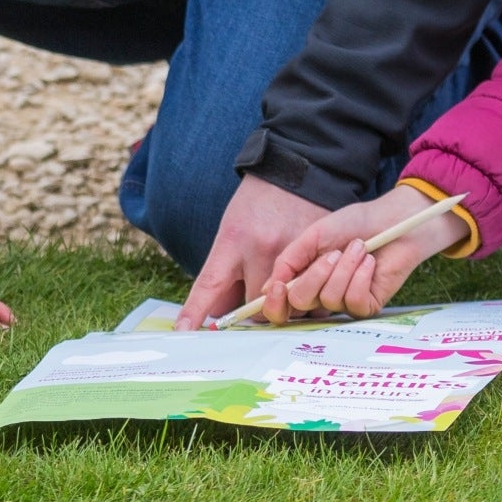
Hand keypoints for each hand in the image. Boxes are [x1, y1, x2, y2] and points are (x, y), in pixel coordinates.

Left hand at [177, 176, 328, 329]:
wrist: (292, 170)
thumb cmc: (255, 204)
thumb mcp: (231, 230)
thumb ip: (226, 271)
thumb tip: (218, 312)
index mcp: (233, 240)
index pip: (210, 283)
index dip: (195, 310)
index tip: (183, 330)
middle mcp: (261, 248)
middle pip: (255, 307)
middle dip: (253, 310)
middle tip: (254, 297)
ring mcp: (293, 251)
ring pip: (286, 305)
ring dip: (282, 304)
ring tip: (282, 285)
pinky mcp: (318, 253)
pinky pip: (311, 294)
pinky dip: (306, 296)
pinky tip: (304, 281)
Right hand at [258, 184, 465, 323]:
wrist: (392, 221)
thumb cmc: (354, 224)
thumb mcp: (314, 235)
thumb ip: (289, 260)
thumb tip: (267, 288)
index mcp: (302, 276)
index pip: (278, 305)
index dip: (273, 303)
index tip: (279, 286)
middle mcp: (319, 293)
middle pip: (299, 304)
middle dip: (315, 276)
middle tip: (333, 254)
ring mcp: (343, 301)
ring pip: (329, 300)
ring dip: (345, 269)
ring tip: (359, 249)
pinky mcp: (367, 306)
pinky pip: (353, 302)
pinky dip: (361, 278)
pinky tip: (369, 262)